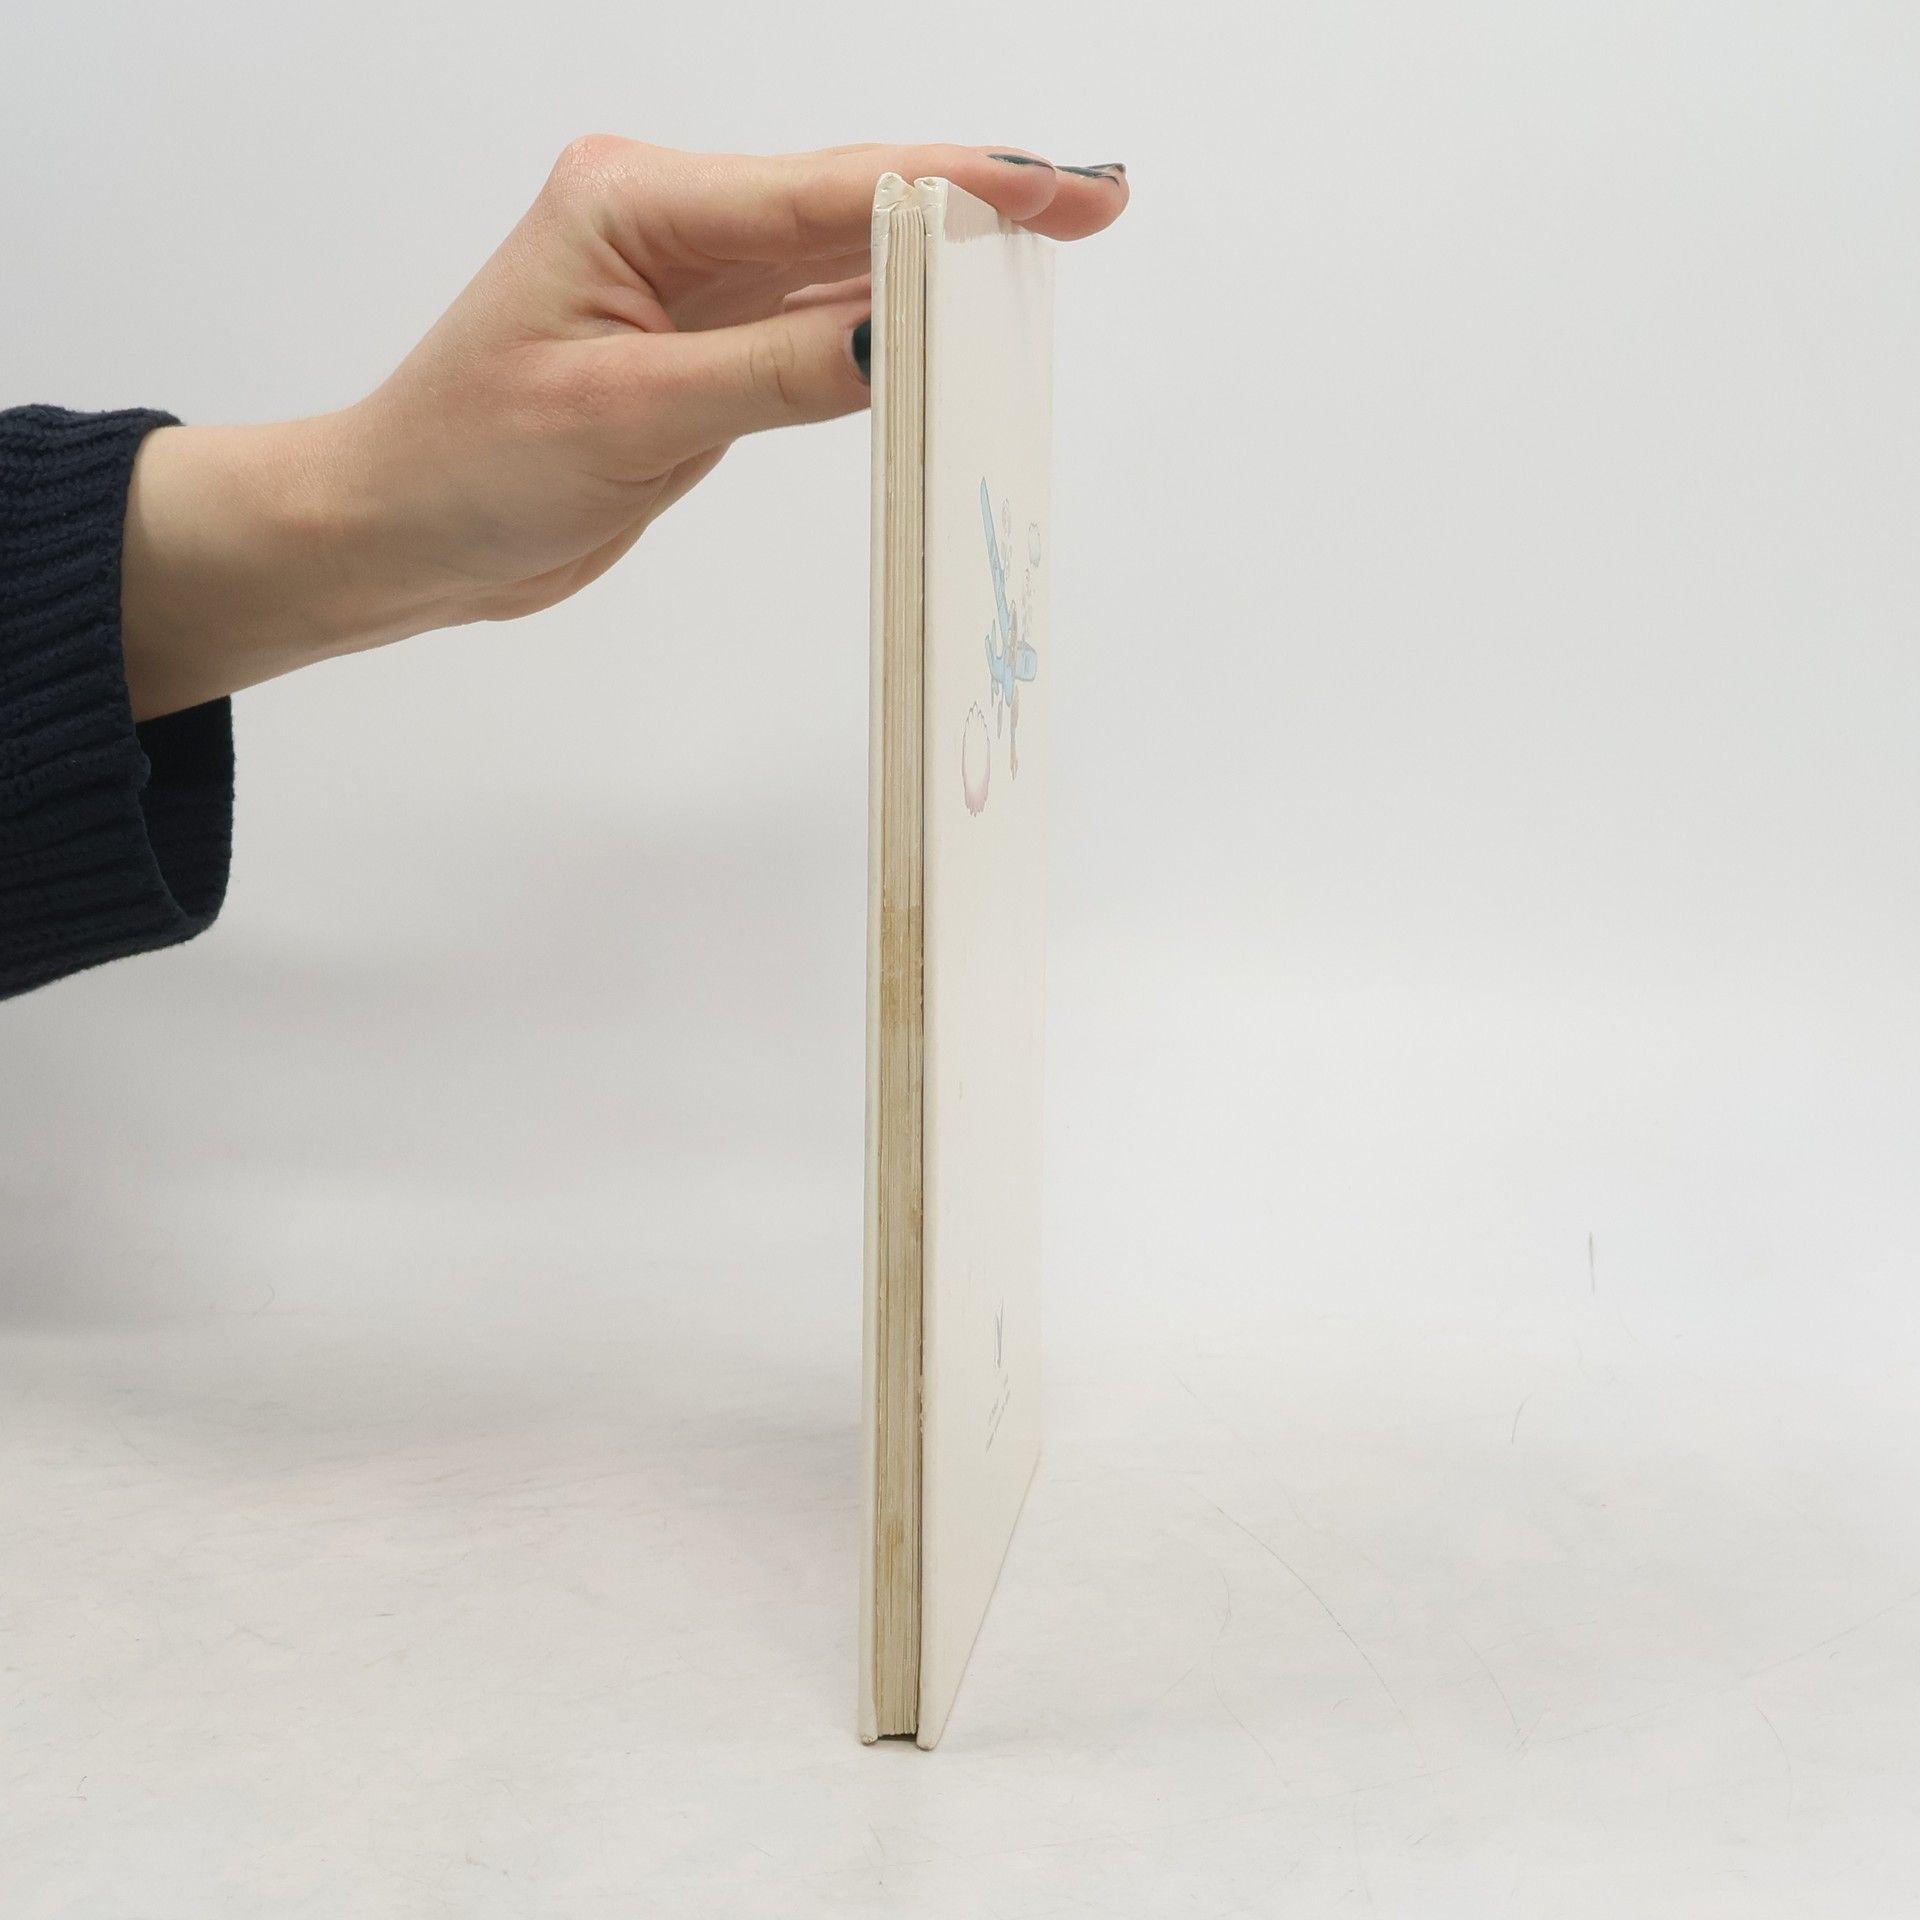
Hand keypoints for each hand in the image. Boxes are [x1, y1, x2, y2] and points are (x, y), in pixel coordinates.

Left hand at [119, 139, 1128, 719]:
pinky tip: (948, 323)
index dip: (954, 191)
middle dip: (972, 204)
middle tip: (1090, 202)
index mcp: (636, 206)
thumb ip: (770, 372)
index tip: (1057, 188)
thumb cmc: (469, 464)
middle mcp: (666, 223)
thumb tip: (898, 335)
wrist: (399, 529)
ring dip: (939, 263)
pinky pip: (809, 324)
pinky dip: (883, 326)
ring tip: (1049, 250)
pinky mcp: (695, 346)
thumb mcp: (626, 419)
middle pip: (847, 206)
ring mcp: (684, 283)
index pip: (825, 193)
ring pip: (837, 263)